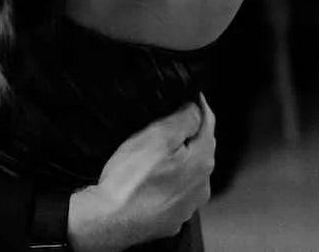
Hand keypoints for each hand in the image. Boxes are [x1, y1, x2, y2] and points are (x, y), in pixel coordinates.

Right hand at [68, 97, 215, 251]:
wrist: (109, 221)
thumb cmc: (129, 182)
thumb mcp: (156, 136)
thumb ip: (183, 119)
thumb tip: (196, 109)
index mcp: (200, 162)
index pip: (209, 124)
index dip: (200, 107)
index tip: (193, 97)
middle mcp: (200, 185)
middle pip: (201, 149)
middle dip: (189, 134)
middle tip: (168, 122)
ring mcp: (187, 204)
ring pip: (189, 171)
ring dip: (179, 159)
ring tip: (156, 152)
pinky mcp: (172, 216)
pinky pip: (175, 191)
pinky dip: (169, 181)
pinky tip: (151, 178)